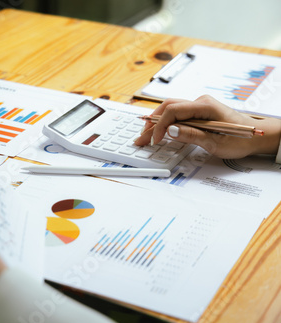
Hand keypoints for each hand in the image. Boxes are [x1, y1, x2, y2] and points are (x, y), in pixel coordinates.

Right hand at [134, 95, 280, 158]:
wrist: (257, 136)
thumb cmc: (240, 139)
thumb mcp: (216, 142)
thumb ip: (192, 135)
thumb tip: (171, 130)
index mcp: (205, 106)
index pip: (173, 110)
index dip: (160, 125)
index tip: (155, 139)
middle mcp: (200, 102)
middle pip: (168, 107)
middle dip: (152, 122)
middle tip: (141, 137)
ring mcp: (198, 107)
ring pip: (170, 110)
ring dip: (156, 122)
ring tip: (146, 135)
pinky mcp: (197, 113)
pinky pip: (177, 115)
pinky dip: (165, 124)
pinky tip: (158, 132)